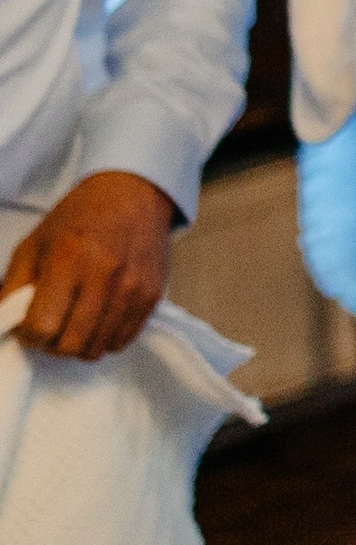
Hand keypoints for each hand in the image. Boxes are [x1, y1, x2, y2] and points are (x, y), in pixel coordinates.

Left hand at [6, 170, 178, 360]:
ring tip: (74, 322)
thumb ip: (14, 286)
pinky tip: (98, 318)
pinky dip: (105, 338)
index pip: (42, 327)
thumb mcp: (34, 243)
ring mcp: (131, 289)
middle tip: (51, 327)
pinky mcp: (151, 297)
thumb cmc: (77, 218)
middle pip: (70, 345)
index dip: (29, 335)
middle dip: (53, 344)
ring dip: (79, 344)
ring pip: (96, 349)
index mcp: (68, 259)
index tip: (30, 325)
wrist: (132, 195)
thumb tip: (4, 323)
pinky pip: (122, 341)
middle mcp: (103, 276)